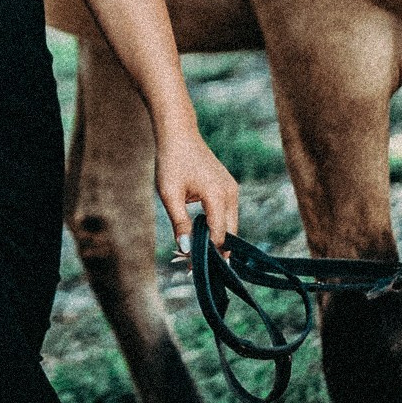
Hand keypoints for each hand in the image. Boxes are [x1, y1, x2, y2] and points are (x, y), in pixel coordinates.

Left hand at [155, 123, 239, 256]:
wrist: (179, 134)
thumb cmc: (171, 161)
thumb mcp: (169, 194)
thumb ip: (179, 222)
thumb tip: (186, 249)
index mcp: (217, 195)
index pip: (219, 234)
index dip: (207, 253)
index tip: (192, 268)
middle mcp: (230, 193)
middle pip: (230, 233)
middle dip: (215, 251)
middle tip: (196, 268)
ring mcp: (232, 190)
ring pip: (230, 224)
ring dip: (217, 239)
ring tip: (197, 255)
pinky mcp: (228, 188)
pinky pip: (227, 214)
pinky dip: (217, 226)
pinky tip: (203, 236)